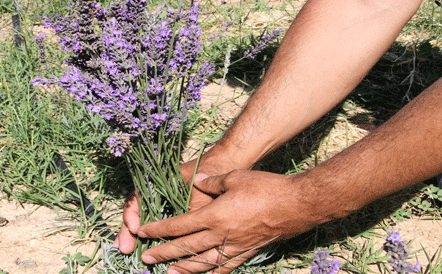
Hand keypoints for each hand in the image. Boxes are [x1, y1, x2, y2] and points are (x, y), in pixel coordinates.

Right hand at [114, 159, 214, 253]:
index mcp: (157, 184)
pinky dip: (152, 239)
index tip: (136, 229)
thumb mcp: (199, 192)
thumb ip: (189, 211)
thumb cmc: (209, 174)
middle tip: (124, 249)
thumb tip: (182, 234)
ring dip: (134, 237)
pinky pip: (160, 227)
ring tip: (127, 251)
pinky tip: (149, 251)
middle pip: (136, 214)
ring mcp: (164, 205)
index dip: (131, 215)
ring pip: (145, 222)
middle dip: (127, 232)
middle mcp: (157, 194)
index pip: (136, 199)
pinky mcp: (174, 215)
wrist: (223, 164)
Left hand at [136, 170, 321, 273]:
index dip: (159, 230)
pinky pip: (226, 267)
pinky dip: (213, 273)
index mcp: (214, 216)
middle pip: (186, 248)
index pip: (179, 226)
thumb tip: (198, 181)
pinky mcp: (248, 252)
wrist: (297, 204)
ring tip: (169, 273)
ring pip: (203, 263)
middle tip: (146, 259)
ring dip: (184, 269)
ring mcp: (235, 247)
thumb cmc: (266, 187)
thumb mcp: (235, 177)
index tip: (144, 232)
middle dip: (164, 254)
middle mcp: (221, 235)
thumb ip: (212, 181)